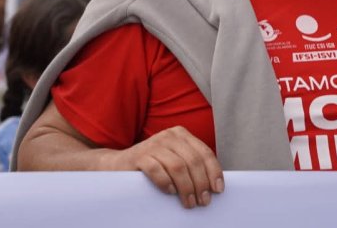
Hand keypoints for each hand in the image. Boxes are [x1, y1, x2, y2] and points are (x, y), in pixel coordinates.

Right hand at [104, 126, 221, 208]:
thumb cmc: (153, 165)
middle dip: (201, 184)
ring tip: (189, 202)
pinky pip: (157, 170)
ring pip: (178, 167)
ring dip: (186, 188)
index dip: (214, 172)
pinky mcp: (139, 156)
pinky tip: (170, 192)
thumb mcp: (175, 159)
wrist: (119, 165)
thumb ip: (192, 165)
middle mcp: (168, 136)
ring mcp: (152, 144)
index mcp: (181, 134)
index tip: (218, 190)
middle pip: (193, 161)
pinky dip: (166, 183)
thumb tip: (214, 185)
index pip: (204, 152)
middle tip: (202, 202)